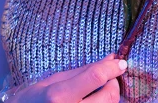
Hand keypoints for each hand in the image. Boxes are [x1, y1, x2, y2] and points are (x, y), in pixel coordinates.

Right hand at [12, 53, 126, 101]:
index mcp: (59, 96)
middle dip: (113, 83)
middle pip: (108, 96)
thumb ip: (85, 71)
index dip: (112, 67)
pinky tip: (97, 100)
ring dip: (110, 96)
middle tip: (109, 77)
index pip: (95, 77)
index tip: (121, 62)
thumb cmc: (36, 98)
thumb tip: (110, 59)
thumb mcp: (56, 80)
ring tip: (101, 91)